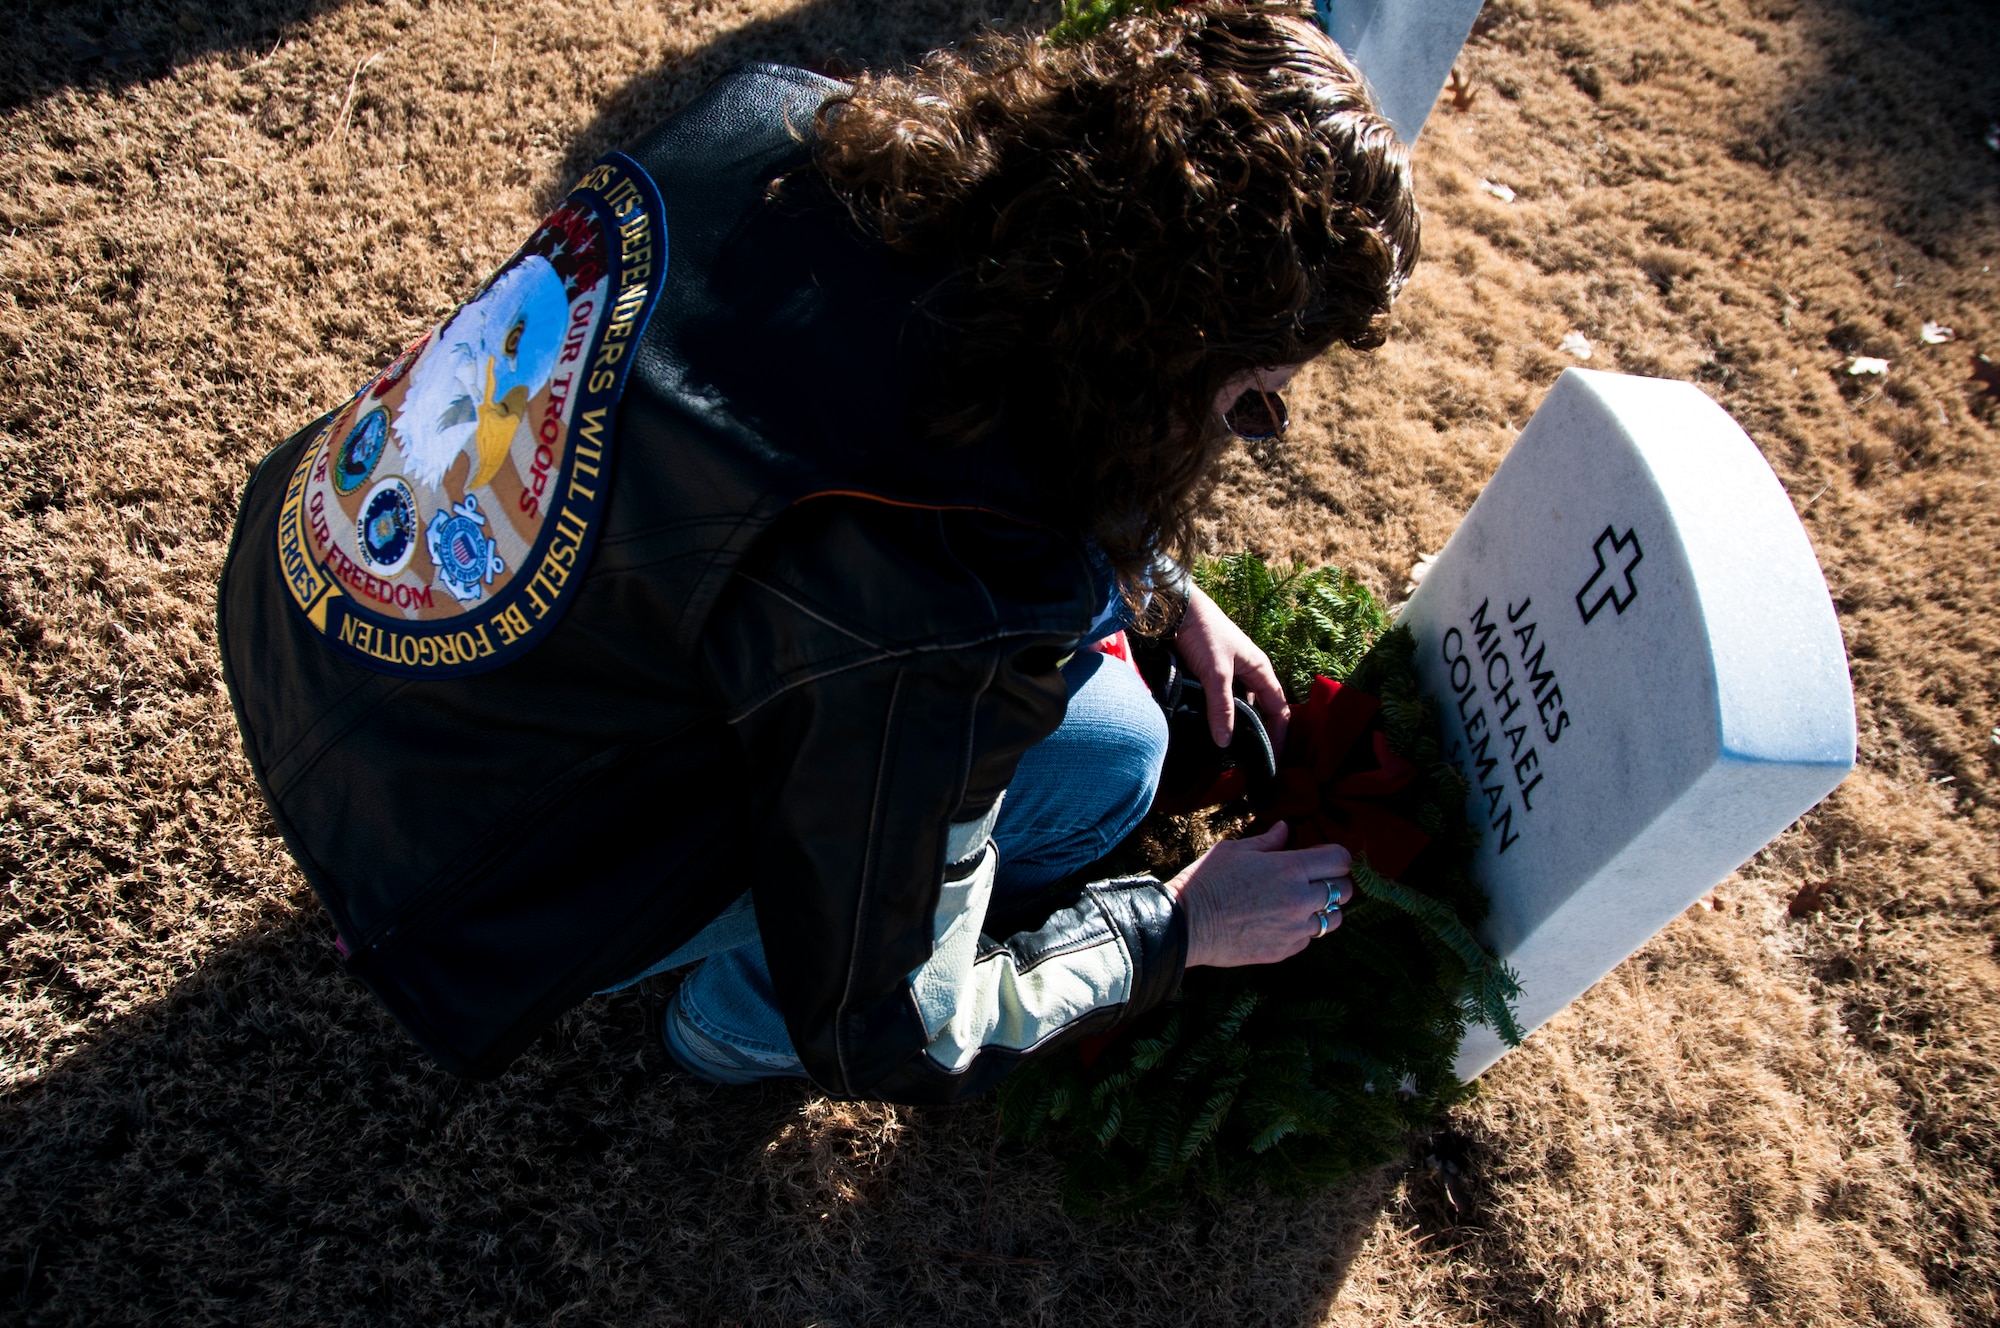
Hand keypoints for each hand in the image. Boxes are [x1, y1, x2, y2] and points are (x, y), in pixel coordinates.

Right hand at [1165, 822, 1351, 967]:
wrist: (1187, 925)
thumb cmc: (1207, 882)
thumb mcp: (1235, 850)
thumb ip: (1268, 840)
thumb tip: (1286, 829)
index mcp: (1289, 869)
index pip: (1340, 860)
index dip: (1336, 856)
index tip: (1325, 857)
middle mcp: (1300, 899)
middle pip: (1345, 890)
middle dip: (1336, 881)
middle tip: (1319, 880)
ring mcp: (1295, 928)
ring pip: (1335, 918)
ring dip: (1325, 908)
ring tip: (1305, 904)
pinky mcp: (1286, 949)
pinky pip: (1310, 937)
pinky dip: (1304, 928)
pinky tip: (1284, 921)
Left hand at [1173, 583, 1290, 751]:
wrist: (1175, 608)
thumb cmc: (1203, 633)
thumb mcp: (1215, 673)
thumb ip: (1221, 707)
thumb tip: (1226, 742)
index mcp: (1260, 669)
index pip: (1280, 709)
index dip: (1280, 735)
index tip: (1274, 760)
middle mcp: (1248, 672)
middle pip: (1260, 710)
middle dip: (1257, 735)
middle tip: (1248, 762)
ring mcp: (1229, 674)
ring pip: (1237, 707)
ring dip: (1234, 726)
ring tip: (1226, 752)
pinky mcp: (1209, 675)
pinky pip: (1219, 702)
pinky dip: (1217, 716)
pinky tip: (1208, 731)